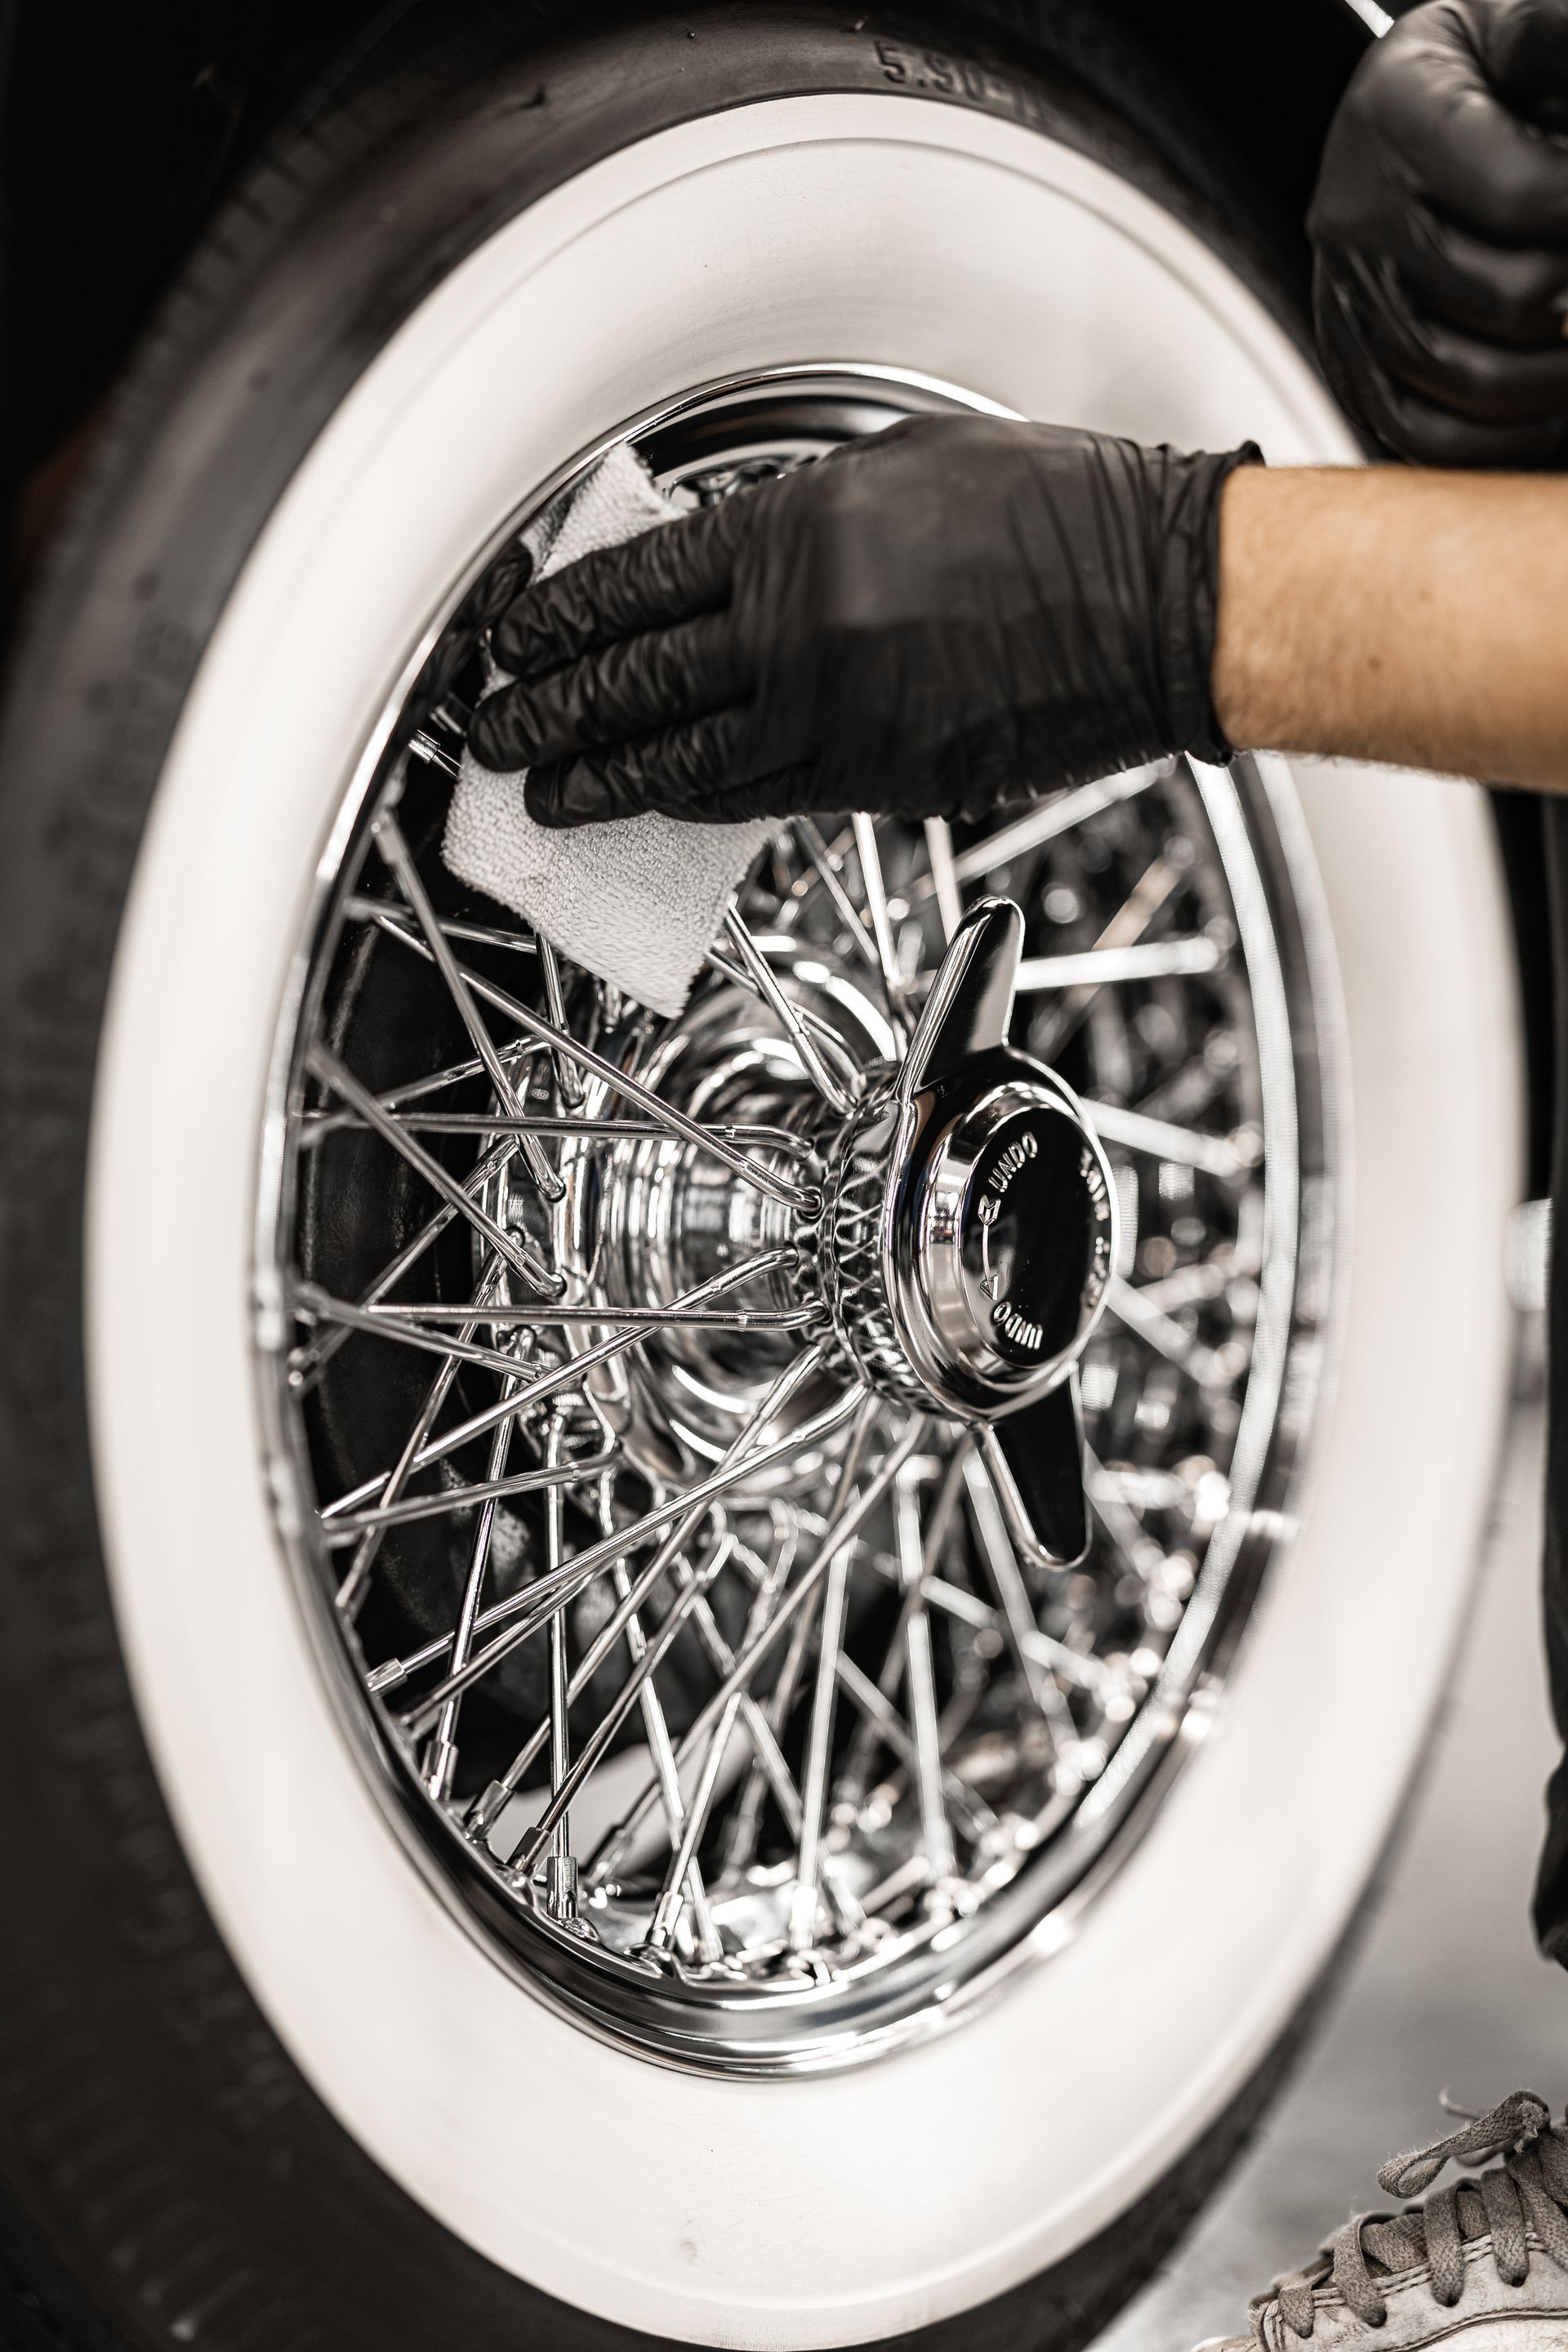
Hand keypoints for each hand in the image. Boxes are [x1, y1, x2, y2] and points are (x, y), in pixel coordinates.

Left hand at [467, 417, 1256, 827]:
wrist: (1161, 602)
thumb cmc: (1058, 515)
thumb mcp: (904, 468)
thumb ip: (796, 518)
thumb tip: (720, 561)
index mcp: (800, 529)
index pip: (637, 584)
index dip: (561, 620)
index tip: (513, 643)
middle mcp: (804, 627)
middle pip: (640, 683)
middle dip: (553, 713)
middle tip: (497, 737)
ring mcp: (841, 712)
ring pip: (689, 762)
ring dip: (607, 781)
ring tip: (550, 795)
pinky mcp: (883, 779)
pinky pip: (764, 797)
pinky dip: (700, 803)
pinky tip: (658, 806)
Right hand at [1309, 0, 1567, 466]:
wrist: (1388, 119)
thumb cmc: (1467, 75)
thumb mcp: (1511, 29)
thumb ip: (1554, 38)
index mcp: (1396, 119)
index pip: (1519, 193)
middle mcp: (1359, 219)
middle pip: (1506, 296)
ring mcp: (1349, 302)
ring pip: (1470, 378)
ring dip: (1559, 379)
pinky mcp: (1349, 364)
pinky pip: (1421, 435)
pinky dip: (1500, 442)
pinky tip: (1550, 414)